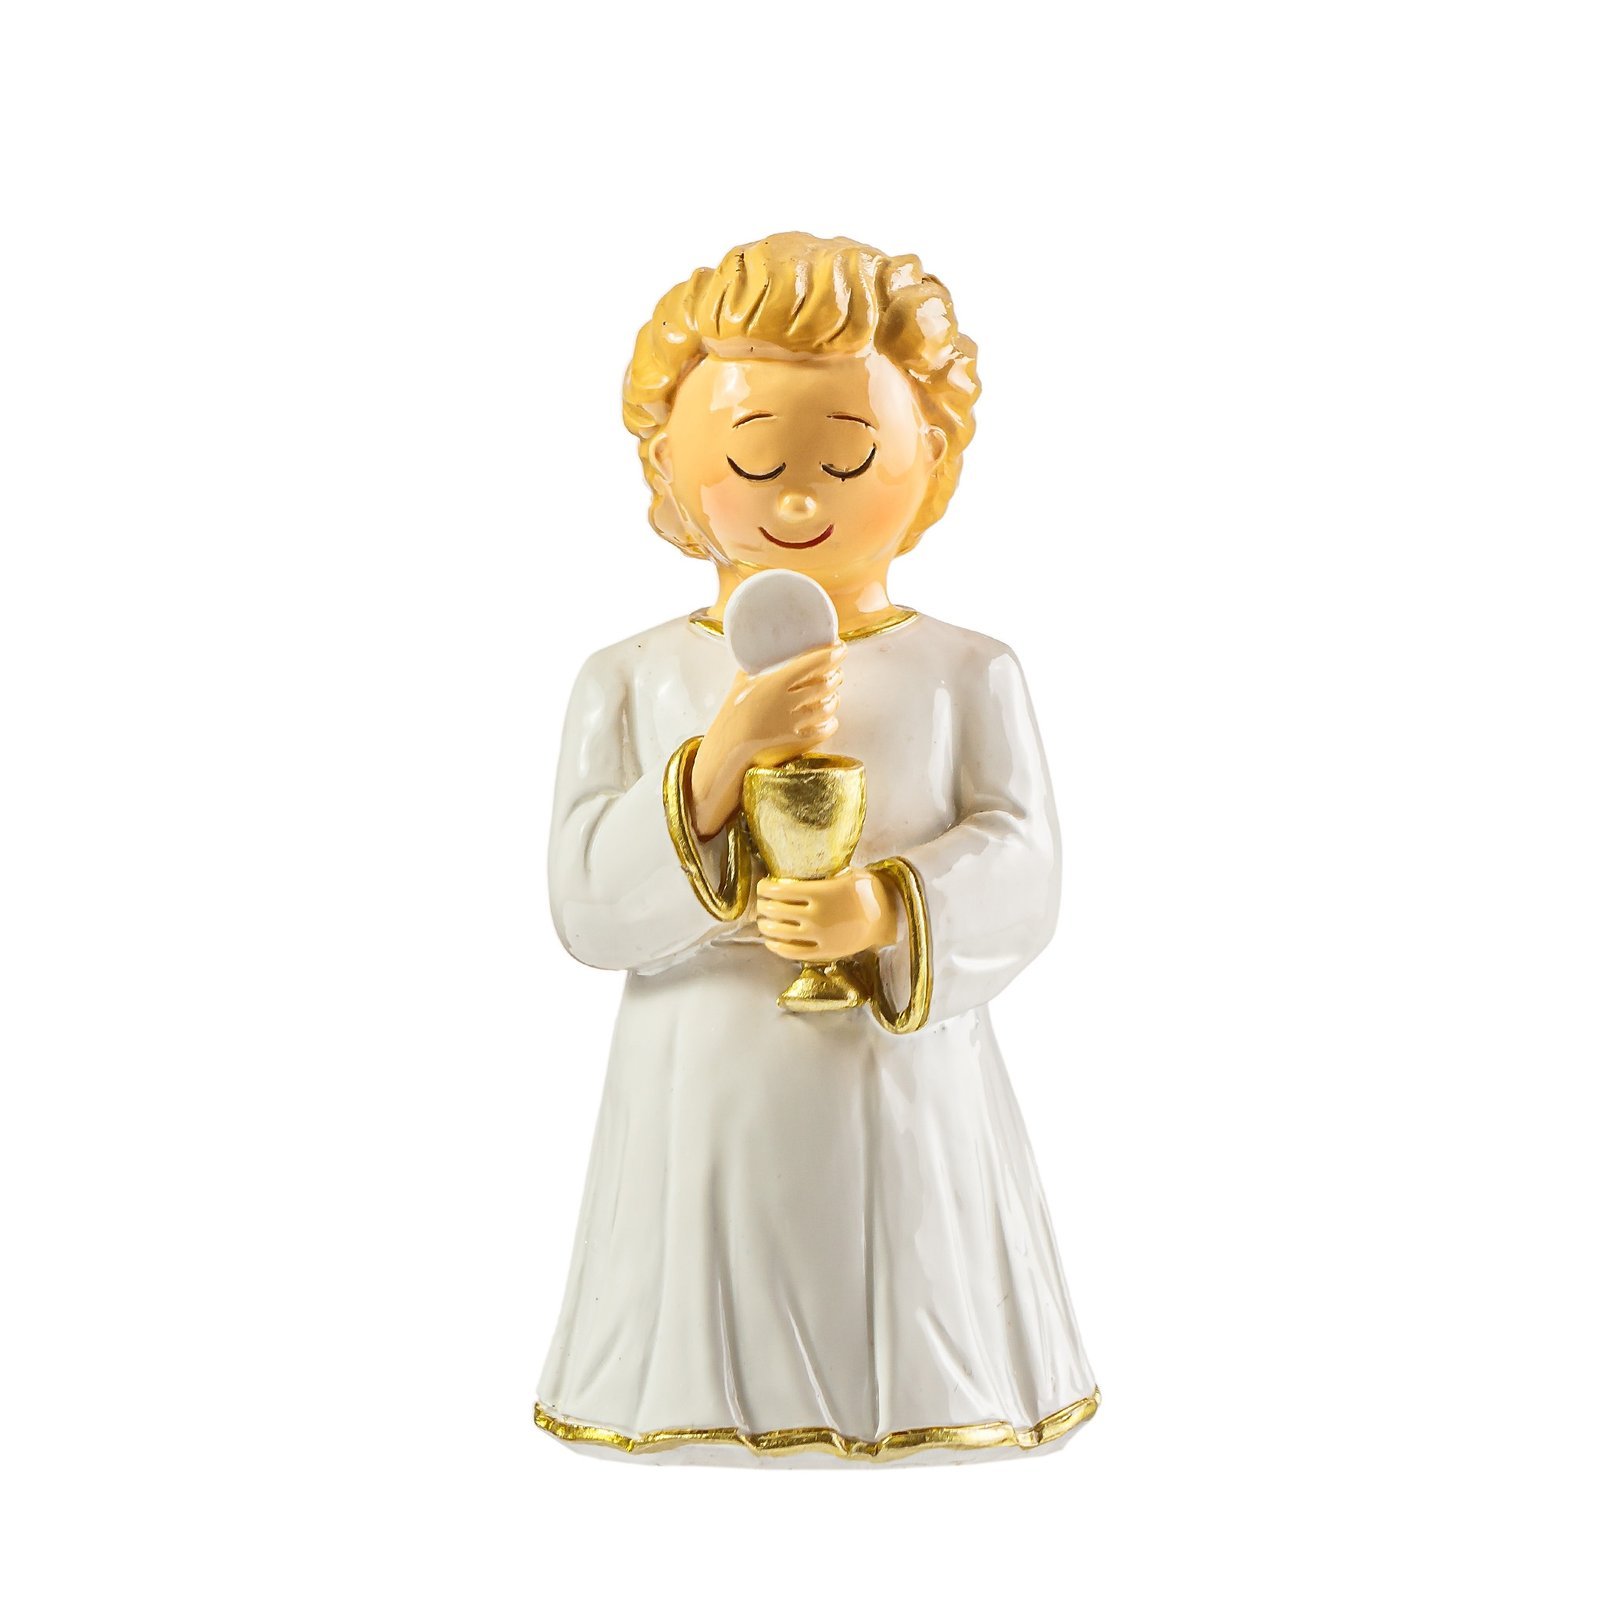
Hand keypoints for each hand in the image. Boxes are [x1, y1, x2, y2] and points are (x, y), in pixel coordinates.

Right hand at [687, 642, 844, 836]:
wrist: (727, 747)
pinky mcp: (797, 742)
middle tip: (837, 671)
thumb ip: (756, 666)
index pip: (812, 663)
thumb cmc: (733, 712)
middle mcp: (786, 702)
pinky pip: (825, 729)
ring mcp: (793, 723)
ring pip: (828, 706)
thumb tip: (765, 650)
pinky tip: (830, 718)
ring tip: (833, 694)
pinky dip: (831, 722)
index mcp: (774, 683)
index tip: (841, 648)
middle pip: (825, 684)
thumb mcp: (741, 683)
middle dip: (836, 675)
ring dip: (834, 698)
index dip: (831, 654)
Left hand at [756, 868, 898, 964]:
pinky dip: (777, 947)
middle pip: (776, 911)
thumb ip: (826, 873)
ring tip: (763, 922)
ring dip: (766, 927)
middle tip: (762, 904)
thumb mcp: (850, 873)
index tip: (762, 887)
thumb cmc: (869, 891)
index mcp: (821, 893)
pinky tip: (771, 942)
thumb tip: (804, 866)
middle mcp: (817, 915)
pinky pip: (793, 952)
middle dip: (763, 906)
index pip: (780, 890)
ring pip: (780, 932)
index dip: (765, 889)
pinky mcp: (824, 952)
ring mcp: (820, 936)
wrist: (889, 918)